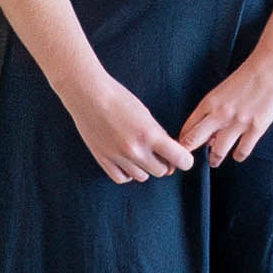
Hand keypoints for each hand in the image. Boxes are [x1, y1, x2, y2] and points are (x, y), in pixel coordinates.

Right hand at [62, 71, 188, 184]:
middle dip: (163, 163)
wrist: (87, 94)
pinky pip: (122, 178)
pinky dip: (127, 173)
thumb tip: (170, 154)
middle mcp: (135, 150)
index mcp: (149, 135)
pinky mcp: (103, 160)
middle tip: (157, 152)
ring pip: (142, 177)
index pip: (180, 159)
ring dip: (145, 168)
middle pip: (162, 171)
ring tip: (138, 152)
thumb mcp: (145, 114)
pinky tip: (126, 160)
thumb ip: (159, 135)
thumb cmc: (118, 98)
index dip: (184, 160)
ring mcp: (118, 157)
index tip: (182, 158)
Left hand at [181, 39, 272, 170]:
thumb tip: (210, 132)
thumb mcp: (224, 90)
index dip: (182, 142)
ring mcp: (238, 122)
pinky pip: (242, 151)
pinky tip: (238, 154)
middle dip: (188, 153)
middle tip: (188, 161)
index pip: (187, 128)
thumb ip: (215, 110)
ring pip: (217, 152)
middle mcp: (220, 114)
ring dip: (215, 159)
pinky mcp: (257, 128)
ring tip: (215, 161)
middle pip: (193, 140)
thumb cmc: (250, 73)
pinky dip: (238, 155)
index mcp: (210, 102)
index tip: (182, 149)